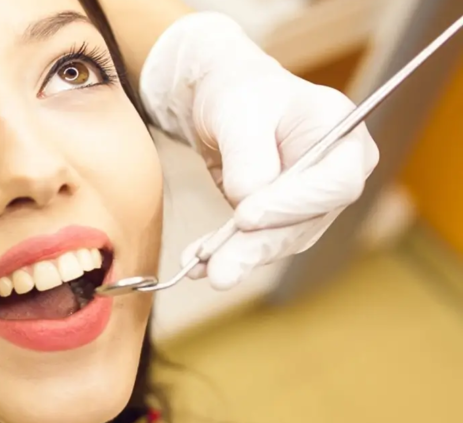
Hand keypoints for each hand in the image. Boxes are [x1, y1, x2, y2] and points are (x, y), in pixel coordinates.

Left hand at [141, 12, 379, 289]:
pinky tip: (198, 264)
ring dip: (240, 257)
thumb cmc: (240, 92)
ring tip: (200, 267)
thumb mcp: (239, 109)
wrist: (224, 100)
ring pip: (282, 240)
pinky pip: (258, 243)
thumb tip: (248, 199)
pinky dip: (227, 254)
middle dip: (259, 246)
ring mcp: (312, 201)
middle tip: (221, 269)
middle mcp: (336, 173)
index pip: (335, 182)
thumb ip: (248, 153)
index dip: (294, 205)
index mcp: (344, 134)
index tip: (247, 216)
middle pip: (308, 222)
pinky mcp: (283, 219)